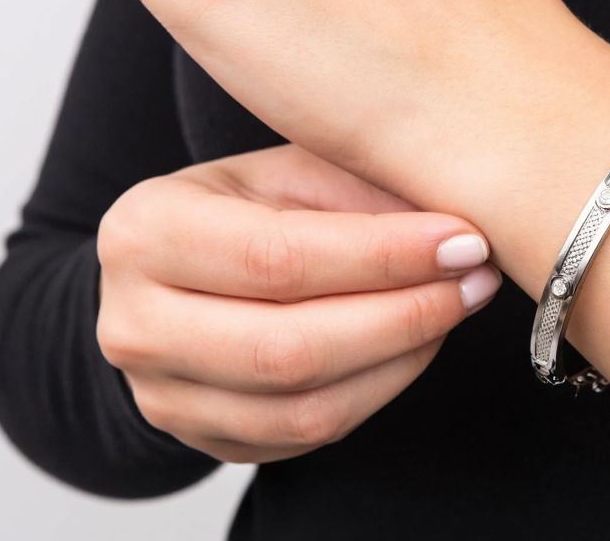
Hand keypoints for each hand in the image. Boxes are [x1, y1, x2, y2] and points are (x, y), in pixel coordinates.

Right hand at [95, 145, 500, 462]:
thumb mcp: (289, 170)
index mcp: (146, 230)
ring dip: (403, 359)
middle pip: (289, 347)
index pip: (278, 258)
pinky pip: (310, 434)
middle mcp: (134, 323)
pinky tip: (416, 344)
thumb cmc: (246, 207)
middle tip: (475, 280)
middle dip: (404, 316)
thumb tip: (455, 234)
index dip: (383, 256)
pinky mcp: (205, 439)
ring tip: (456, 308)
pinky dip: (380, 390)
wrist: (178, 273)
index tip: (464, 240)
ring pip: (306, 406)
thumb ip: (359, 193)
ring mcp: (162, 396)